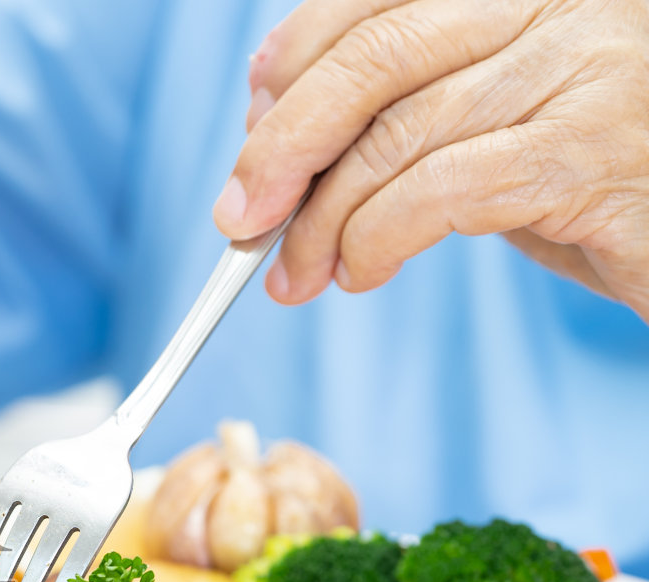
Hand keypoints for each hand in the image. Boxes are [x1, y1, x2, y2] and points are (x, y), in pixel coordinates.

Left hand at [215, 0, 648, 318]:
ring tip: (297, 272)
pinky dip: (376, 239)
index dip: (295, 61)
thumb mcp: (493, 116)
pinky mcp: (589, 152)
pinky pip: (440, 191)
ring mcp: (586, 67)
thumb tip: (269, 118)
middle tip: (240, 220)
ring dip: (321, 219)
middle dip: (285, 145)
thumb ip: (405, 101)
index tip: (251, 130)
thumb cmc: (594, 173)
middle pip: (375, 57)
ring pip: (398, 134)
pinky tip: (361, 270)